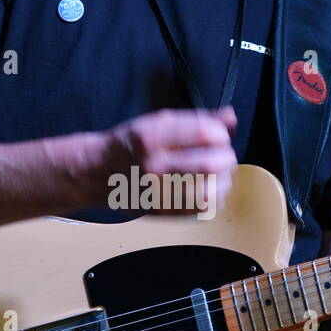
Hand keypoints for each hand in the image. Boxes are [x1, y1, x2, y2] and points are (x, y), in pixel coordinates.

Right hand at [79, 106, 237, 213]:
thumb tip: (231, 117)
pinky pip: (202, 210)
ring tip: (218, 172)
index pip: (204, 134)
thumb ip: (198, 118)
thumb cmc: (131, 144)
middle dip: (225, 157)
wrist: (99, 173)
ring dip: (223, 180)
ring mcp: (156, 193)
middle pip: (211, 164)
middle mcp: (152, 166)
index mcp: (151, 137)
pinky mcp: (162, 212)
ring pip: (210, 191)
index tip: (218, 135)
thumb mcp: (159, 121)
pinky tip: (209, 187)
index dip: (220, 134)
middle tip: (222, 154)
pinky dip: (215, 198)